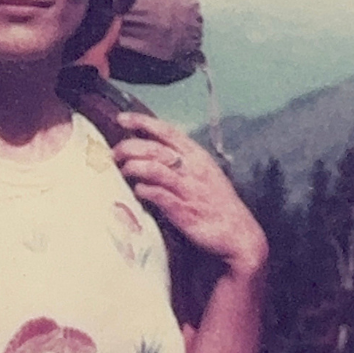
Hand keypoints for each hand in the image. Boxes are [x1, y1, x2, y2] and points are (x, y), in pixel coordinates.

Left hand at [113, 113, 266, 275]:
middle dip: (130, 147)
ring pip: (155, 168)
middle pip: (155, 149)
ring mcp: (188, 190)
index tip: (122, 119)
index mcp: (197, 156)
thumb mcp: (204, 173)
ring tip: (123, 170)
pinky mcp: (184, 211)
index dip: (143, 122)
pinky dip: (144, 190)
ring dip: (134, 167)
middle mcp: (192, 169)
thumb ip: (181, 161)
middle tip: (115, 152)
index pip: (167, 131)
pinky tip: (137, 191)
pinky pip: (159, 195)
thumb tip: (152, 151)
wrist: (238, 233)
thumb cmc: (218, 203)